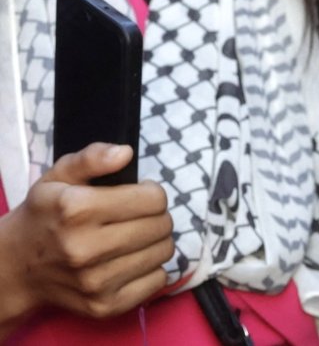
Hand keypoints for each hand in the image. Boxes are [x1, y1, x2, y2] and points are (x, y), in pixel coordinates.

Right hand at [0, 145, 172, 327]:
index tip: (138, 194)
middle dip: (156, 216)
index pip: (153, 199)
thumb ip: (93, 156)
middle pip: (161, 226)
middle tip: (136, 216)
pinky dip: (152, 268)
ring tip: (134, 236)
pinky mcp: (102, 306)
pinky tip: (132, 260)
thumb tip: (124, 153)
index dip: (151, 192)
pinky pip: (156, 282)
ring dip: (156, 241)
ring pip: (163, 252)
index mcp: (78, 210)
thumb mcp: (60, 175)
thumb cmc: (45, 215)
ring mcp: (94, 282)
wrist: (15, 269)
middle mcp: (85, 249)